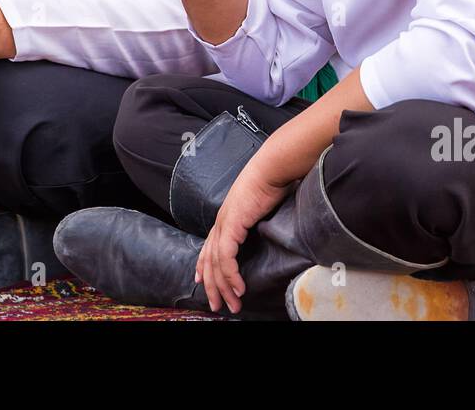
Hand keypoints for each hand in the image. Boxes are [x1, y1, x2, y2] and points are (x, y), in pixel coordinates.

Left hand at [196, 154, 292, 313]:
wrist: (272, 168)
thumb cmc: (272, 183)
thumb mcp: (262, 207)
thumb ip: (258, 220)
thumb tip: (267, 229)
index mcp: (226, 217)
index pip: (208, 247)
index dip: (203, 266)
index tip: (202, 282)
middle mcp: (221, 222)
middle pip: (208, 260)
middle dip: (212, 286)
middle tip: (217, 306)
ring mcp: (224, 223)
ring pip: (216, 264)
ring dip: (224, 287)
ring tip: (232, 305)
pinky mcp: (232, 226)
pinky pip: (226, 258)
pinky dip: (231, 276)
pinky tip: (238, 288)